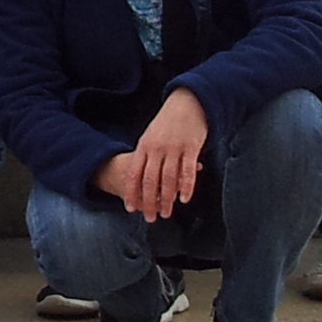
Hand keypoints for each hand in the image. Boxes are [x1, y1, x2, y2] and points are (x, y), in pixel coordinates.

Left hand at [92, 87, 208, 219]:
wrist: (187, 103)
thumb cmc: (168, 123)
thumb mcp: (151, 136)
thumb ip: (146, 157)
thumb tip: (140, 180)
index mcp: (144, 146)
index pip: (134, 173)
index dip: (131, 192)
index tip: (130, 208)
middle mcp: (157, 148)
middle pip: (150, 180)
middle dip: (148, 201)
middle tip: (150, 218)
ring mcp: (174, 148)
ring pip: (168, 179)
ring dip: (166, 199)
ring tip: (166, 213)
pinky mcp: (191, 148)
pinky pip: (187, 171)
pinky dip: (186, 187)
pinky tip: (184, 199)